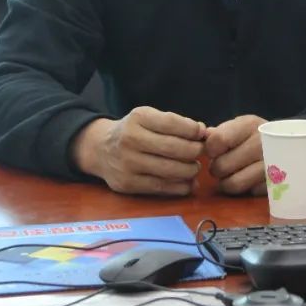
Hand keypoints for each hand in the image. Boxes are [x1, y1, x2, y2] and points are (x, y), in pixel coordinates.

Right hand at [72, 106, 205, 195]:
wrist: (101, 149)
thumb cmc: (134, 131)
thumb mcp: (149, 118)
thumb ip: (176, 123)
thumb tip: (204, 132)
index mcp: (138, 118)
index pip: (173, 123)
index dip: (194, 130)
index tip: (202, 134)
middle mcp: (130, 139)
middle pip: (174, 148)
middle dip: (195, 151)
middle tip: (201, 152)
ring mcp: (127, 163)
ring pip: (170, 170)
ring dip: (190, 170)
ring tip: (194, 167)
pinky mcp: (127, 184)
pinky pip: (162, 188)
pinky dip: (180, 186)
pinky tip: (187, 182)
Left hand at [204, 115, 267, 195]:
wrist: (290, 144)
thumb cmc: (256, 134)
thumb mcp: (240, 126)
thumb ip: (219, 132)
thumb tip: (202, 136)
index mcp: (250, 125)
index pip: (217, 141)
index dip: (210, 149)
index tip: (214, 150)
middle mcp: (262, 144)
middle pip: (222, 165)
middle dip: (216, 168)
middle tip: (222, 165)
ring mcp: (270, 165)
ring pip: (233, 184)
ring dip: (226, 182)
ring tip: (230, 175)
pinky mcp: (275, 183)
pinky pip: (248, 192)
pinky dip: (244, 189)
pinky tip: (247, 179)